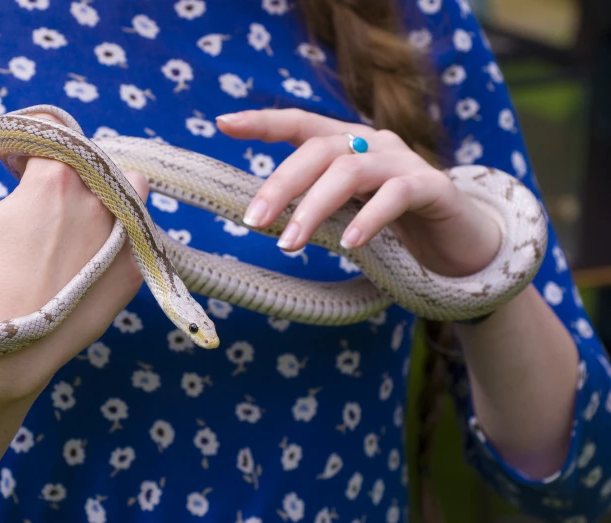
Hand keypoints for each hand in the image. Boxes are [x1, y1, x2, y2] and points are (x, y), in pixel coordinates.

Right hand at [0, 112, 146, 395]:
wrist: (13, 347)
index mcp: (53, 178)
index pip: (52, 133)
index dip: (29, 145)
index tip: (15, 166)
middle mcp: (95, 197)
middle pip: (92, 158)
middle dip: (68, 166)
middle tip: (45, 192)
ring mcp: (122, 231)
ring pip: (130, 186)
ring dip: (110, 186)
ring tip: (83, 211)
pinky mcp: (135, 264)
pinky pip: (138, 230)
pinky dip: (122, 227)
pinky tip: (96, 247)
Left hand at [217, 108, 500, 277]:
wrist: (460, 246)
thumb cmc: (393, 230)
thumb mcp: (346, 214)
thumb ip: (316, 206)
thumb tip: (263, 218)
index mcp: (348, 145)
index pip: (301, 124)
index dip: (263, 122)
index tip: (223, 123)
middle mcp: (373, 144)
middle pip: (319, 150)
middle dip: (281, 184)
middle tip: (254, 221)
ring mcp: (404, 162)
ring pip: (350, 171)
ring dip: (314, 207)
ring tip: (290, 244)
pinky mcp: (433, 187)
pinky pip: (396, 195)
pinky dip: (368, 218)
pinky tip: (350, 244)